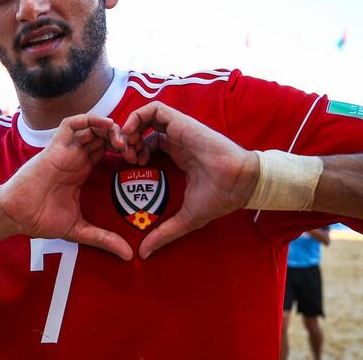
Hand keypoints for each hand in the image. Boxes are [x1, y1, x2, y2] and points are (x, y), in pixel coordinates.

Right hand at [0, 114, 132, 259]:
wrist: (16, 215)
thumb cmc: (41, 219)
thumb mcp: (80, 230)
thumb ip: (104, 239)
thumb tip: (128, 256)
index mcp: (82, 169)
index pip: (108, 149)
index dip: (124, 150)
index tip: (138, 161)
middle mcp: (76, 156)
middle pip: (103, 135)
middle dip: (122, 138)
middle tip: (134, 150)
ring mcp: (66, 150)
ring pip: (91, 126)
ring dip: (110, 128)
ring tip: (123, 140)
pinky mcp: (55, 146)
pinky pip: (72, 124)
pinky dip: (90, 120)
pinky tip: (107, 126)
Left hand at [121, 102, 259, 258]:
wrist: (239, 182)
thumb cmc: (219, 197)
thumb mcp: (185, 218)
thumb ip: (164, 233)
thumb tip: (144, 254)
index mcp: (178, 156)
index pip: (148, 146)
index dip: (134, 153)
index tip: (127, 168)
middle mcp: (176, 140)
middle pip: (144, 130)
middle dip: (128, 140)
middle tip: (123, 157)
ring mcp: (179, 130)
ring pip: (146, 117)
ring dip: (130, 128)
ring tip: (126, 147)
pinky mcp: (181, 122)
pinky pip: (154, 109)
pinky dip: (138, 116)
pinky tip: (131, 134)